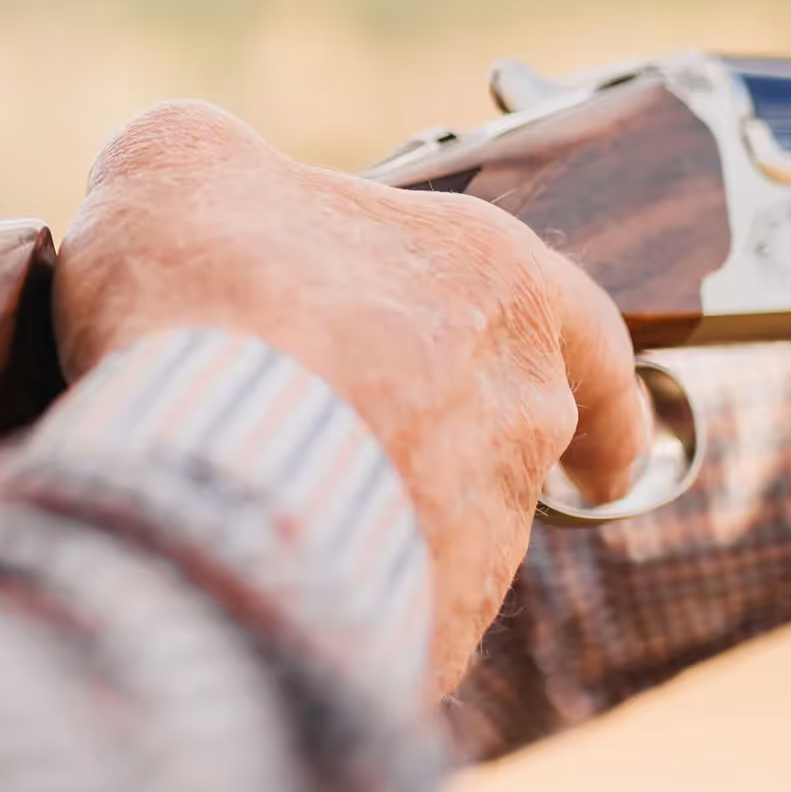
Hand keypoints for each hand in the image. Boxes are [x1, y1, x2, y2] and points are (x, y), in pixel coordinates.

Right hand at [55, 101, 652, 696]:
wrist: (199, 461)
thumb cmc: (210, 291)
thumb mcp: (180, 161)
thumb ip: (212, 167)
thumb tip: (199, 196)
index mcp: (500, 280)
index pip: (591, 332)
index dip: (600, 382)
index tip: (610, 448)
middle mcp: (521, 410)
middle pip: (509, 438)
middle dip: (446, 449)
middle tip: (362, 448)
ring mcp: (484, 533)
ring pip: (444, 532)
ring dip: (373, 519)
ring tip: (258, 505)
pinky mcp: (424, 630)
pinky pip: (383, 617)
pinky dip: (328, 602)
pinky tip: (246, 576)